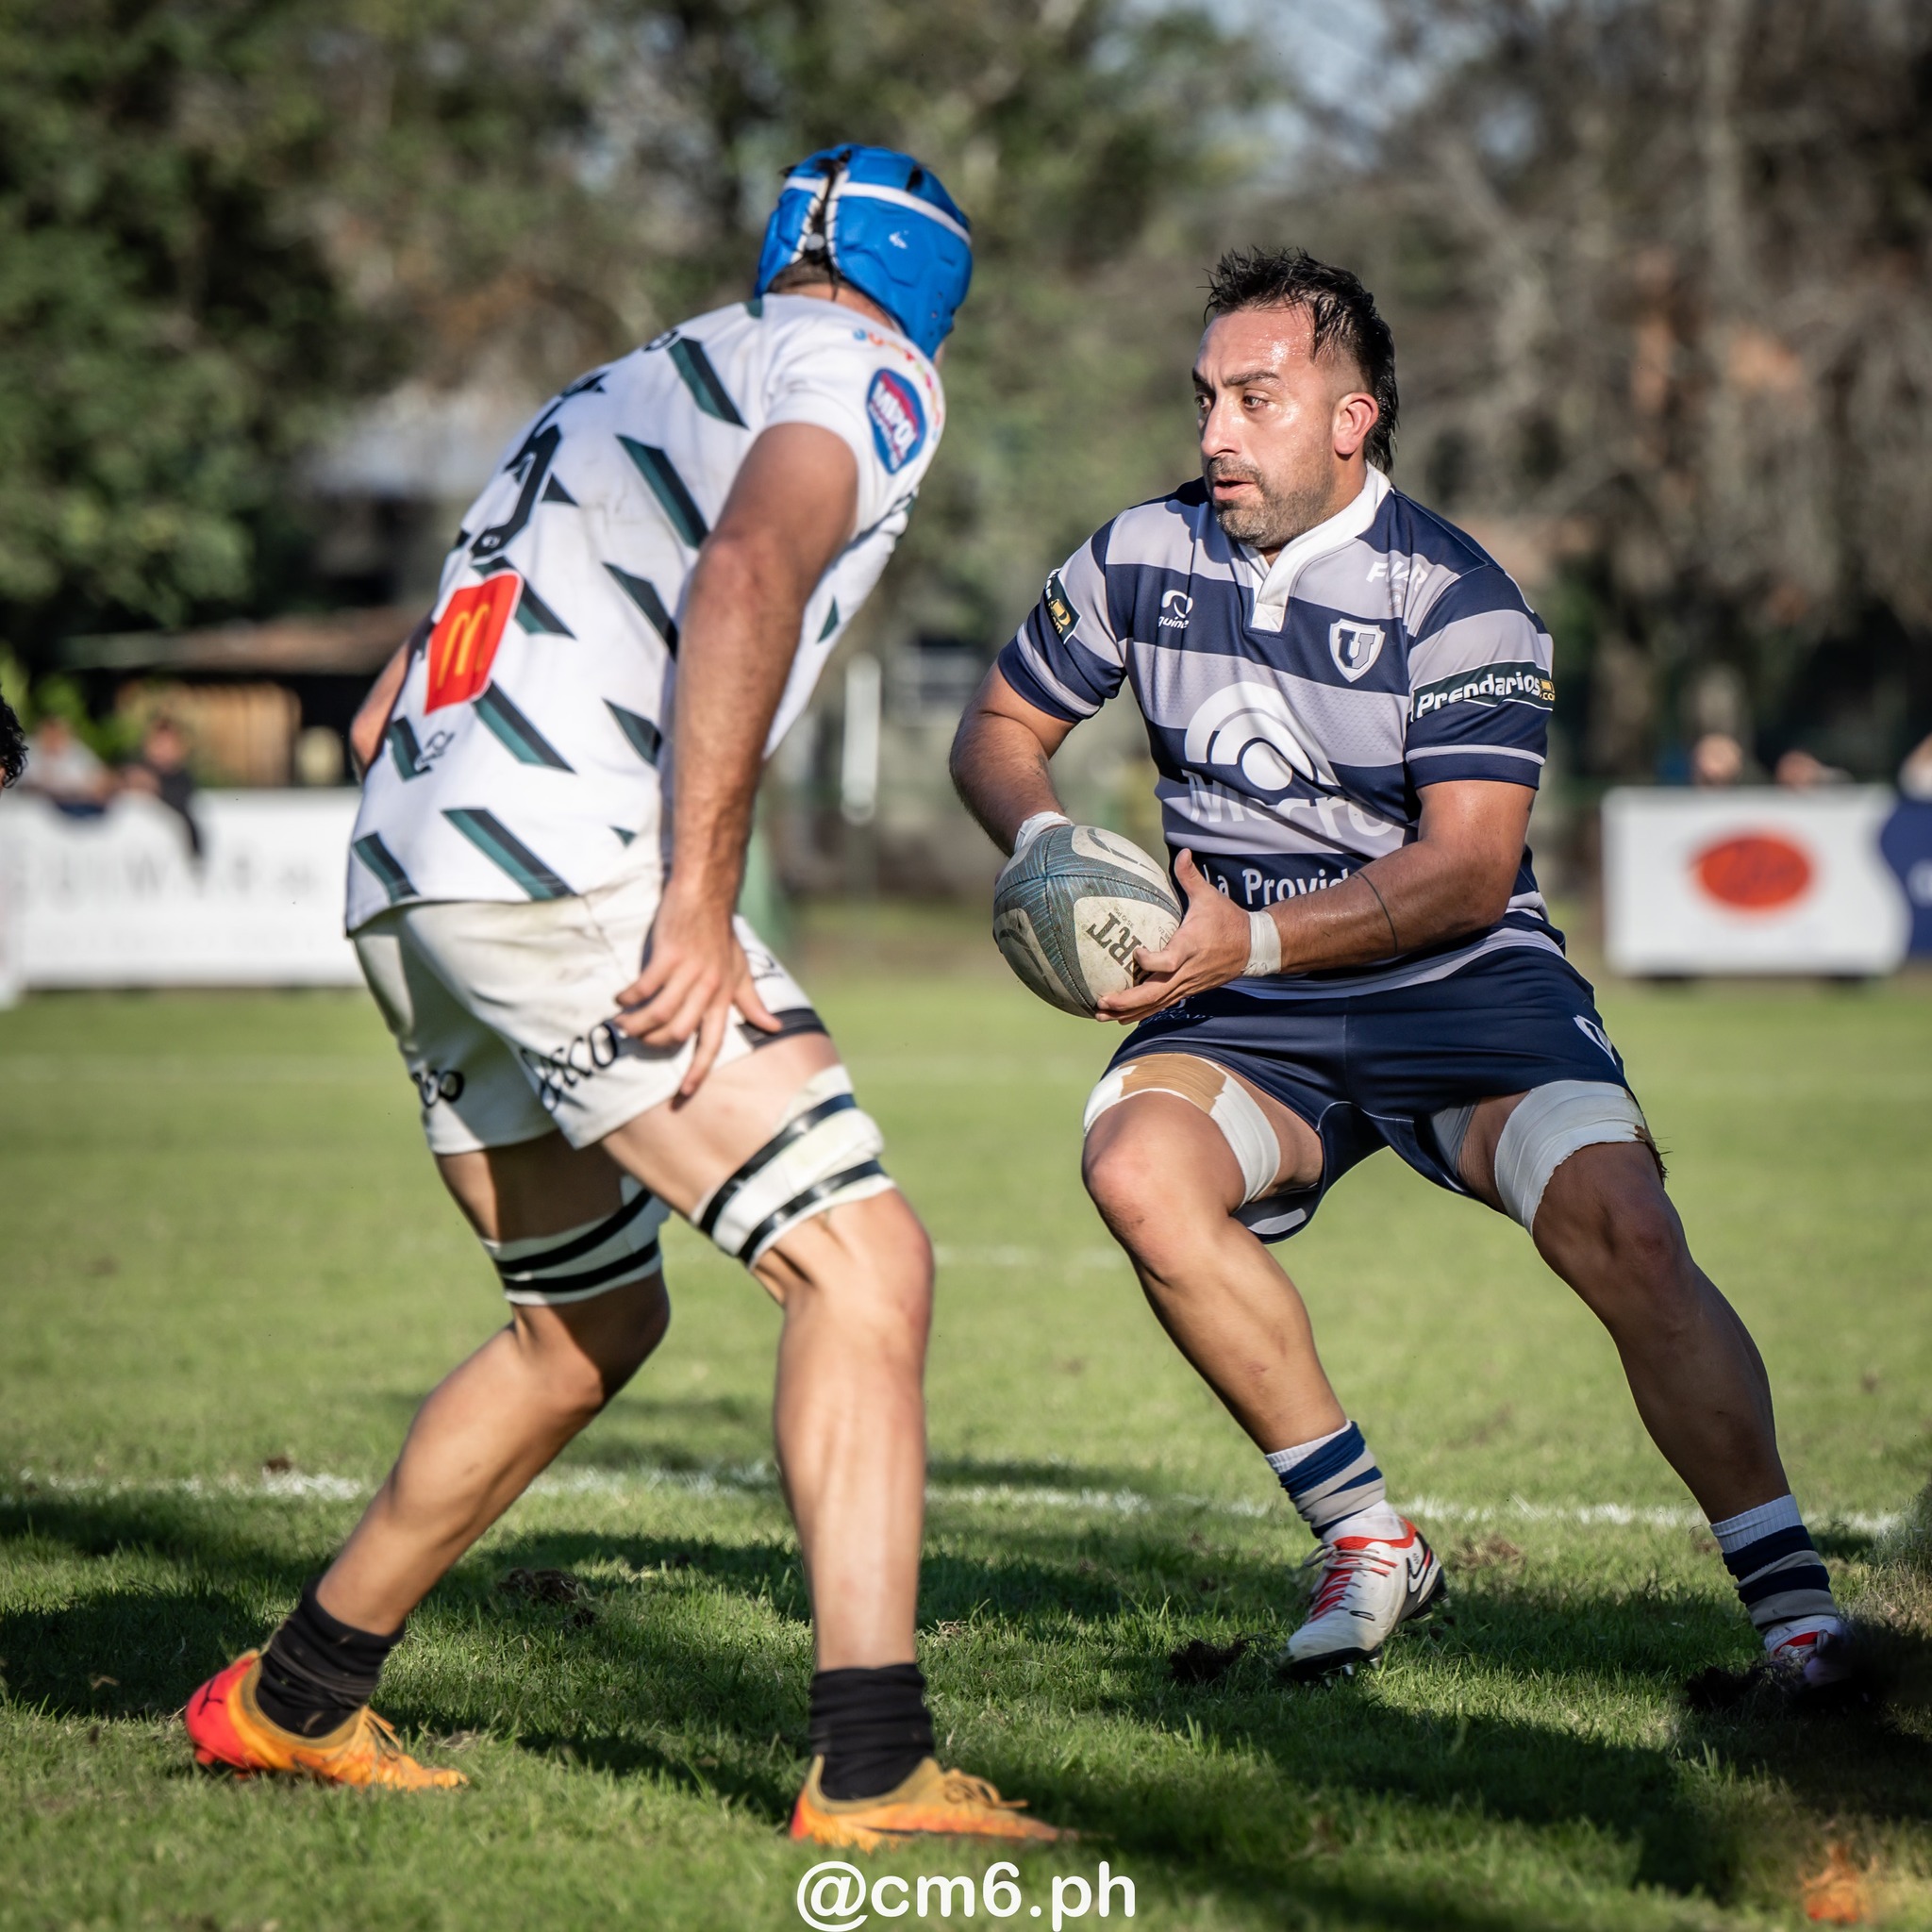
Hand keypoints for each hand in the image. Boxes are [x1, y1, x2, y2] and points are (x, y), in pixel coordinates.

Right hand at [612, 883, 781, 1096]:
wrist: (707, 896)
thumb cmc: (722, 935)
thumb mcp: (741, 970)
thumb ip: (752, 1002)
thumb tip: (773, 1027)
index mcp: (724, 997)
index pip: (712, 1043)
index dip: (698, 1071)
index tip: (682, 1095)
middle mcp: (708, 989)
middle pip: (677, 1033)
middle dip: (653, 1043)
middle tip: (637, 1039)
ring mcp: (688, 972)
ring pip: (659, 1014)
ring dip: (635, 1024)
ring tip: (620, 1024)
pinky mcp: (668, 955)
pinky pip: (645, 987)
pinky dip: (629, 998)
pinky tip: (620, 999)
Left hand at [1094, 850, 1255, 1023]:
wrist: (1254, 947)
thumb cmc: (1228, 920)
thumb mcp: (1209, 896)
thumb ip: (1190, 876)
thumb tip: (1183, 851)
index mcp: (1190, 947)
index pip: (1167, 961)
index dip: (1149, 960)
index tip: (1135, 951)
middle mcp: (1187, 971)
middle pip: (1155, 992)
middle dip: (1127, 999)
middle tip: (1101, 1001)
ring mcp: (1188, 985)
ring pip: (1156, 1003)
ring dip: (1129, 1011)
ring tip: (1101, 1015)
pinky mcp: (1188, 991)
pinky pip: (1163, 1005)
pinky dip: (1142, 1012)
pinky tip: (1121, 1017)